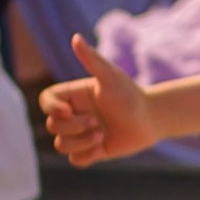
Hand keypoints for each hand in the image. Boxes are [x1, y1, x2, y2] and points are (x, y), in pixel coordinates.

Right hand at [40, 33, 153, 165]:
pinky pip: (75, 161)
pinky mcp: (91, 150)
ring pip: (61, 145)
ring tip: (101, 136)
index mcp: (73, 96)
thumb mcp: (110, 77)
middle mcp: (74, 114)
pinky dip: (85, 156)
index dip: (50, 108)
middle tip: (98, 122)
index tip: (67, 111)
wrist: (152, 118)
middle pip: (52, 126)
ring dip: (80, 143)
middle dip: (74, 127)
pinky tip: (102, 148)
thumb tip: (75, 38)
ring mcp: (81, 134)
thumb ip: (92, 59)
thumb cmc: (131, 94)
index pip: (46, 101)